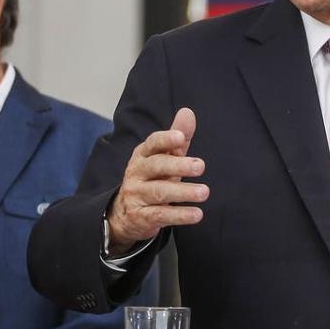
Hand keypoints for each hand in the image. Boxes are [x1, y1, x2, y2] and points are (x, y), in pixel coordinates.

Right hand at [107, 108, 207, 253]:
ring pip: (159, 192)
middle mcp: (137, 172)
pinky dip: (179, 215)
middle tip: (200, 166)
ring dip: (183, 192)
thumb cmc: (153, 178)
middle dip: (178, 165)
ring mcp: (136, 195)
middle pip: (156, 166)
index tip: (181, 137)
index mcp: (143, 154)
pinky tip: (197, 214)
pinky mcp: (141, 216)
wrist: (125, 213)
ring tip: (204, 192)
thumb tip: (188, 112)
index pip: (152, 143)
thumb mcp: (164, 157)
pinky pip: (160, 215)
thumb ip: (178, 137)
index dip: (165, 139)